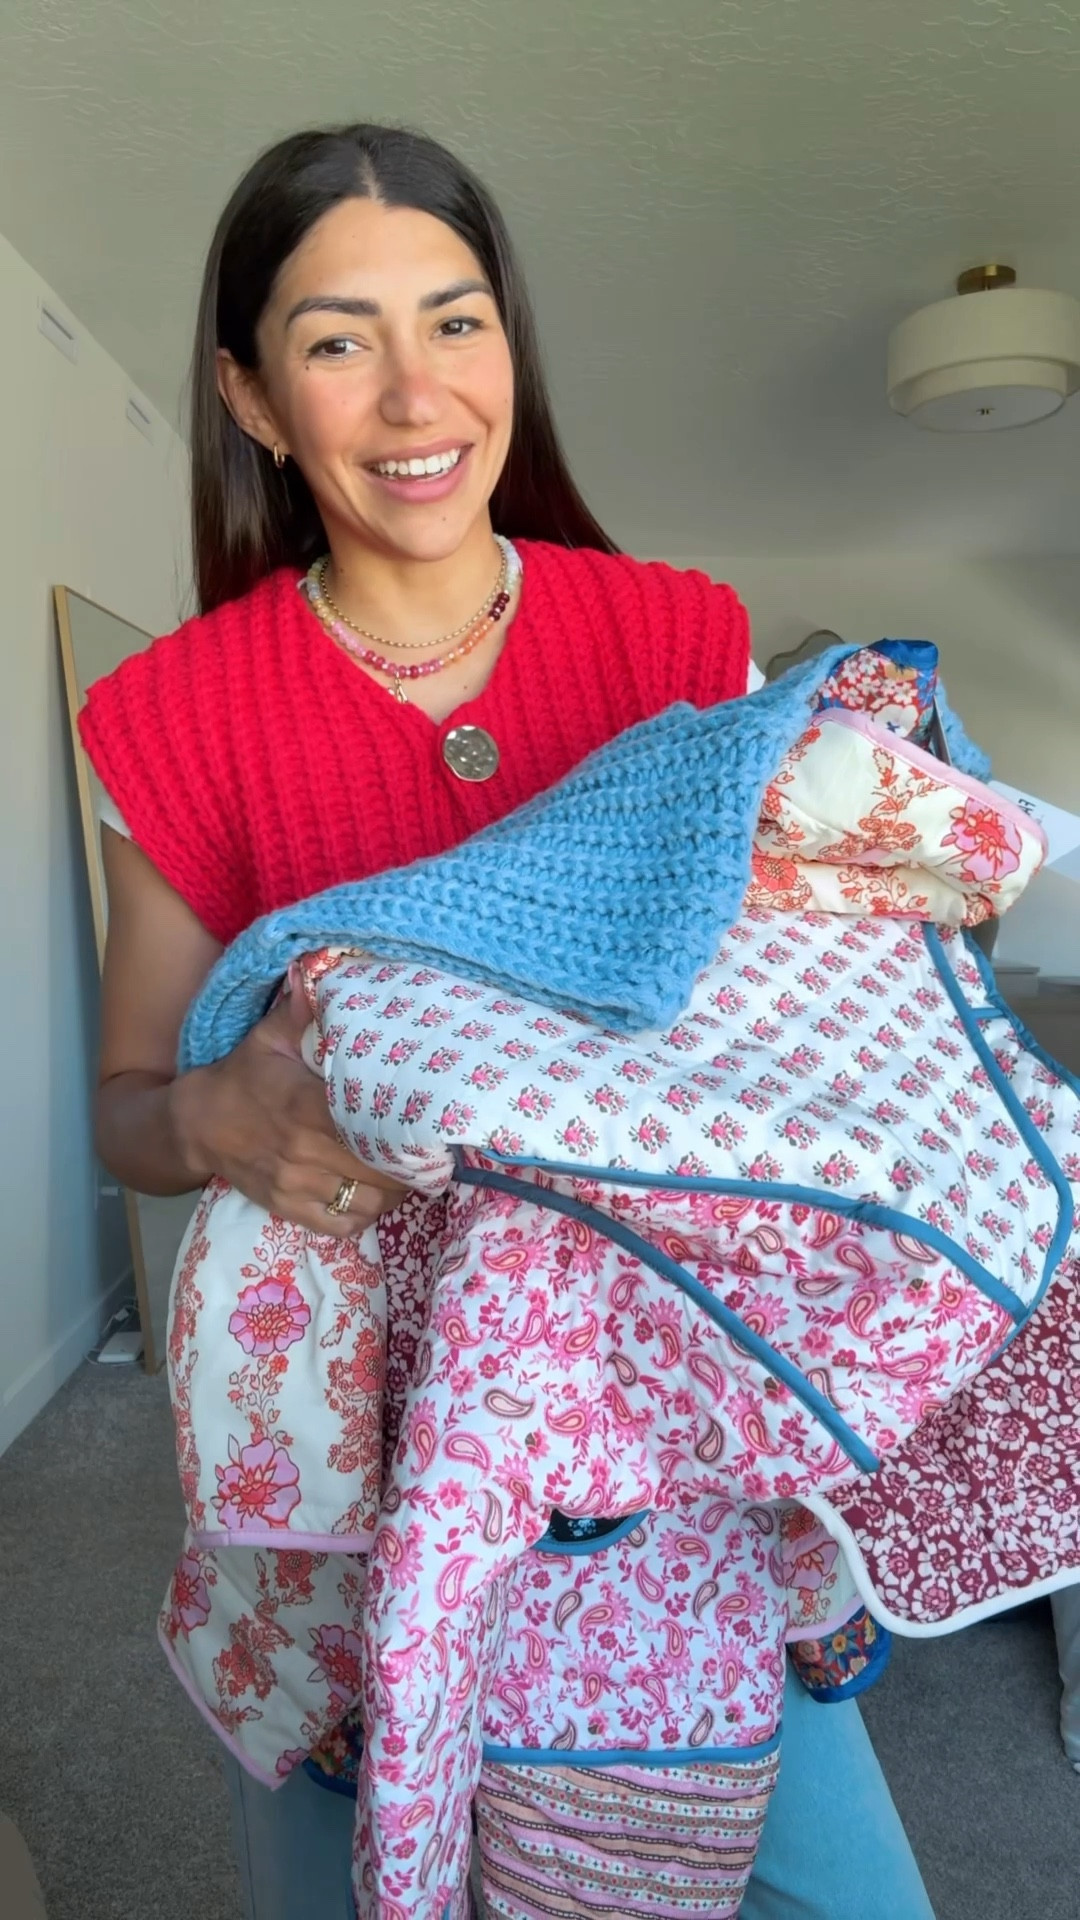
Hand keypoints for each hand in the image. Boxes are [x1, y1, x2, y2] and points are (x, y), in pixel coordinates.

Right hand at [170, 981, 405, 1236]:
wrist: (196, 1125)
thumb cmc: (243, 1076)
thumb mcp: (269, 1035)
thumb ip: (305, 1011)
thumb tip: (335, 972)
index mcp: (306, 1106)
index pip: (374, 1126)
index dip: (409, 1130)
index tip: (431, 1123)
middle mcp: (305, 1151)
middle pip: (381, 1172)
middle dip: (411, 1164)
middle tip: (429, 1149)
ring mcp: (297, 1185)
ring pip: (369, 1203)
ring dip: (395, 1191)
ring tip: (406, 1172)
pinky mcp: (288, 1209)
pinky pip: (342, 1225)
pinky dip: (366, 1214)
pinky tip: (373, 1194)